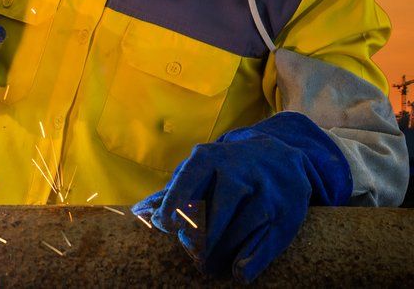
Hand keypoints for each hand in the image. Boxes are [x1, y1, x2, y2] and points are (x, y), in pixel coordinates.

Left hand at [132, 112, 351, 282]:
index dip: (172, 209)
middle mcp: (238, 172)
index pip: (186, 185)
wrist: (280, 155)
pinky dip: (251, 261)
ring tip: (208, 265)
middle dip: (198, 239)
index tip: (167, 227)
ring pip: (237, 231)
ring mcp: (265, 192)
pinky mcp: (288, 212)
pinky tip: (238, 271)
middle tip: (192, 254)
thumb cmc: (227, 168)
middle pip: (212, 213)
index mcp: (208, 158)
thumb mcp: (199, 170)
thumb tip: (137, 213)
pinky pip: (266, 243)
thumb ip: (170, 192)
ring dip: (219, 254)